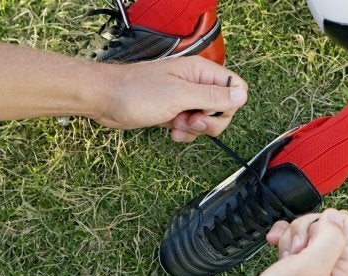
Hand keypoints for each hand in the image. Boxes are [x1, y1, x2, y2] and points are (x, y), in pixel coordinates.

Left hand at [90, 56, 247, 141]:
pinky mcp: (174, 111)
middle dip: (210, 121)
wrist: (105, 99)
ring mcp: (184, 98)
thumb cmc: (136, 92)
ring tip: (177, 125)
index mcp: (200, 72)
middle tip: (192, 121)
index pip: (234, 87)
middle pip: (223, 107)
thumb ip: (212, 97)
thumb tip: (241, 96)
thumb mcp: (179, 96)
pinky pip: (191, 125)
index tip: (211, 111)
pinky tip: (171, 131)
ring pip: (207, 119)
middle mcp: (195, 83)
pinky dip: (185, 132)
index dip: (229, 104)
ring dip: (195, 129)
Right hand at [235, 209, 347, 275]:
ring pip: (306, 228)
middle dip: (303, 232)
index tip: (309, 244)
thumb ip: (330, 237)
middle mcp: (336, 263)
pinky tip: (277, 250)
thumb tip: (334, 215)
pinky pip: (293, 235)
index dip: (321, 227)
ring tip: (287, 258)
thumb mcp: (313, 266)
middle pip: (322, 223)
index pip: (342, 222)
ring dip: (290, 238)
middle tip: (296, 252)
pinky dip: (282, 239)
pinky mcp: (300, 260)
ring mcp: (317, 262)